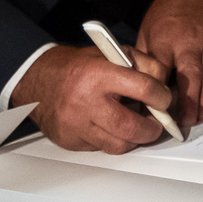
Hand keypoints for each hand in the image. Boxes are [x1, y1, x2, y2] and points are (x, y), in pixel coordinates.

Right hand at [11, 43, 173, 153]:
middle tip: (157, 124)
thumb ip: (143, 64)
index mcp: (99, 74)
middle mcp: (85, 101)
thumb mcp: (113, 53)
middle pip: (131, 127)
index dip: (162, 97)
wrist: (38, 80)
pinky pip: (100, 148)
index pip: (144, 89)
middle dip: (151, 129)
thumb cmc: (79, 67)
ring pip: (117, 145)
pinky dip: (111, 140)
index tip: (164, 100)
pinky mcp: (69, 141)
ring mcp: (75, 124)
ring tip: (135, 127)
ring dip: (133, 139)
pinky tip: (110, 128)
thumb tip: (164, 87)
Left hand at [136, 0, 202, 128]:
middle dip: (188, 102)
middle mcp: (189, 42)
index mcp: (165, 40)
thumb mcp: (146, 30)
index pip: (159, 71)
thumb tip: (135, 88)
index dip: (155, 94)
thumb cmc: (169, 11)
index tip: (153, 113)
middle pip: (190, 76)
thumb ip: (143, 59)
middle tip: (185, 122)